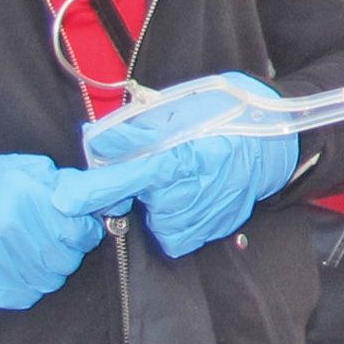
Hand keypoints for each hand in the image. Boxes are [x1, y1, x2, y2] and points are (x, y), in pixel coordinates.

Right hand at [0, 147, 119, 310]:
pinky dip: (25, 283)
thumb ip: (66, 185)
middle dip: (65, 248)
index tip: (75, 225)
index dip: (82, 229)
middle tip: (47, 236)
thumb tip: (109, 198)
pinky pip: (26, 295)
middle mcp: (11, 232)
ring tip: (27, 249)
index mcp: (24, 200)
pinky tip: (11, 265)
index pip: (81, 231)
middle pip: (68, 259)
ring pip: (51, 280)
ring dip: (47, 268)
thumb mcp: (26, 170)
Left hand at [85, 74, 301, 259]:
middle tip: (165, 166)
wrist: (277, 140)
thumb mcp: (182, 109)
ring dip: (162, 205)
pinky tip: (194, 197)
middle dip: (143, 189)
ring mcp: (205, 214)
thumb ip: (137, 128)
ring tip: (184, 180)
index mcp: (183, 158)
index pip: (128, 178)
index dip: (94, 190)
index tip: (66, 201)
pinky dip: (179, 220)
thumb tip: (97, 141)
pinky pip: (179, 234)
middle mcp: (192, 192)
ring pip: (159, 222)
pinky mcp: (214, 228)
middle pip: (142, 203)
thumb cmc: (230, 116)